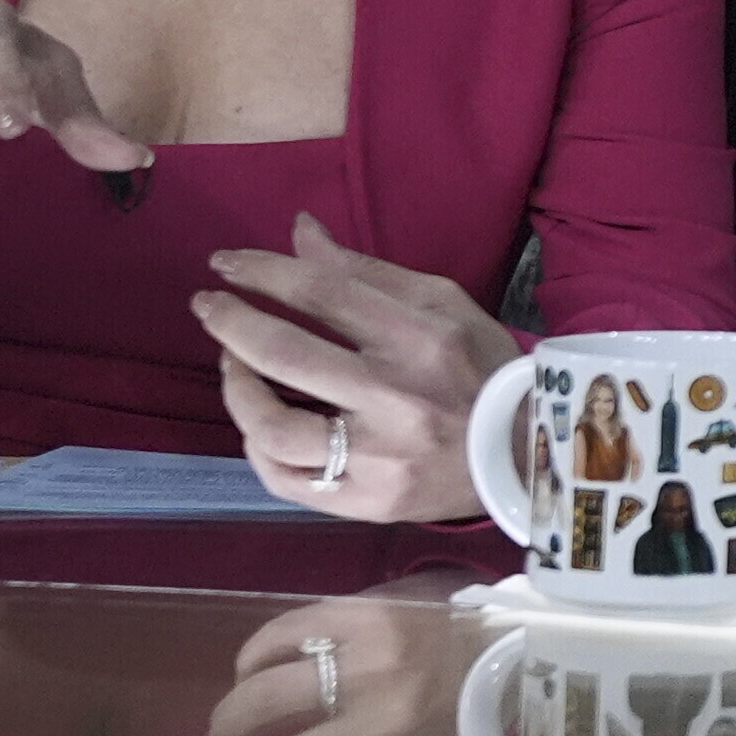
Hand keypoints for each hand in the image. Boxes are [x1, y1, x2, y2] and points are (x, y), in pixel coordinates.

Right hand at [190, 587, 477, 735]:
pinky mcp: (359, 612)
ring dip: (227, 721)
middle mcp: (383, 724)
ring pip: (261, 698)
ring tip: (225, 730)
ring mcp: (370, 664)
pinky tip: (250, 673)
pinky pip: (277, 637)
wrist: (511, 641)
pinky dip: (250, 660)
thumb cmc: (458, 716)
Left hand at [196, 215, 512, 520]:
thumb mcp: (440, 304)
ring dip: (237, 391)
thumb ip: (364, 272)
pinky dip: (259, 450)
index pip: (322, 293)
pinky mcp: (368, 502)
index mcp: (419, 338)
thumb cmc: (481, 370)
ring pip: (274, 428)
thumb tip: (298, 233)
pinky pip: (288, 481)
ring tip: (234, 369)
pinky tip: (258, 427)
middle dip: (230, 323)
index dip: (262, 273)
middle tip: (208, 307)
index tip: (225, 265)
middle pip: (285, 354)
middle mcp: (395, 397)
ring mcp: (379, 457)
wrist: (528, 456)